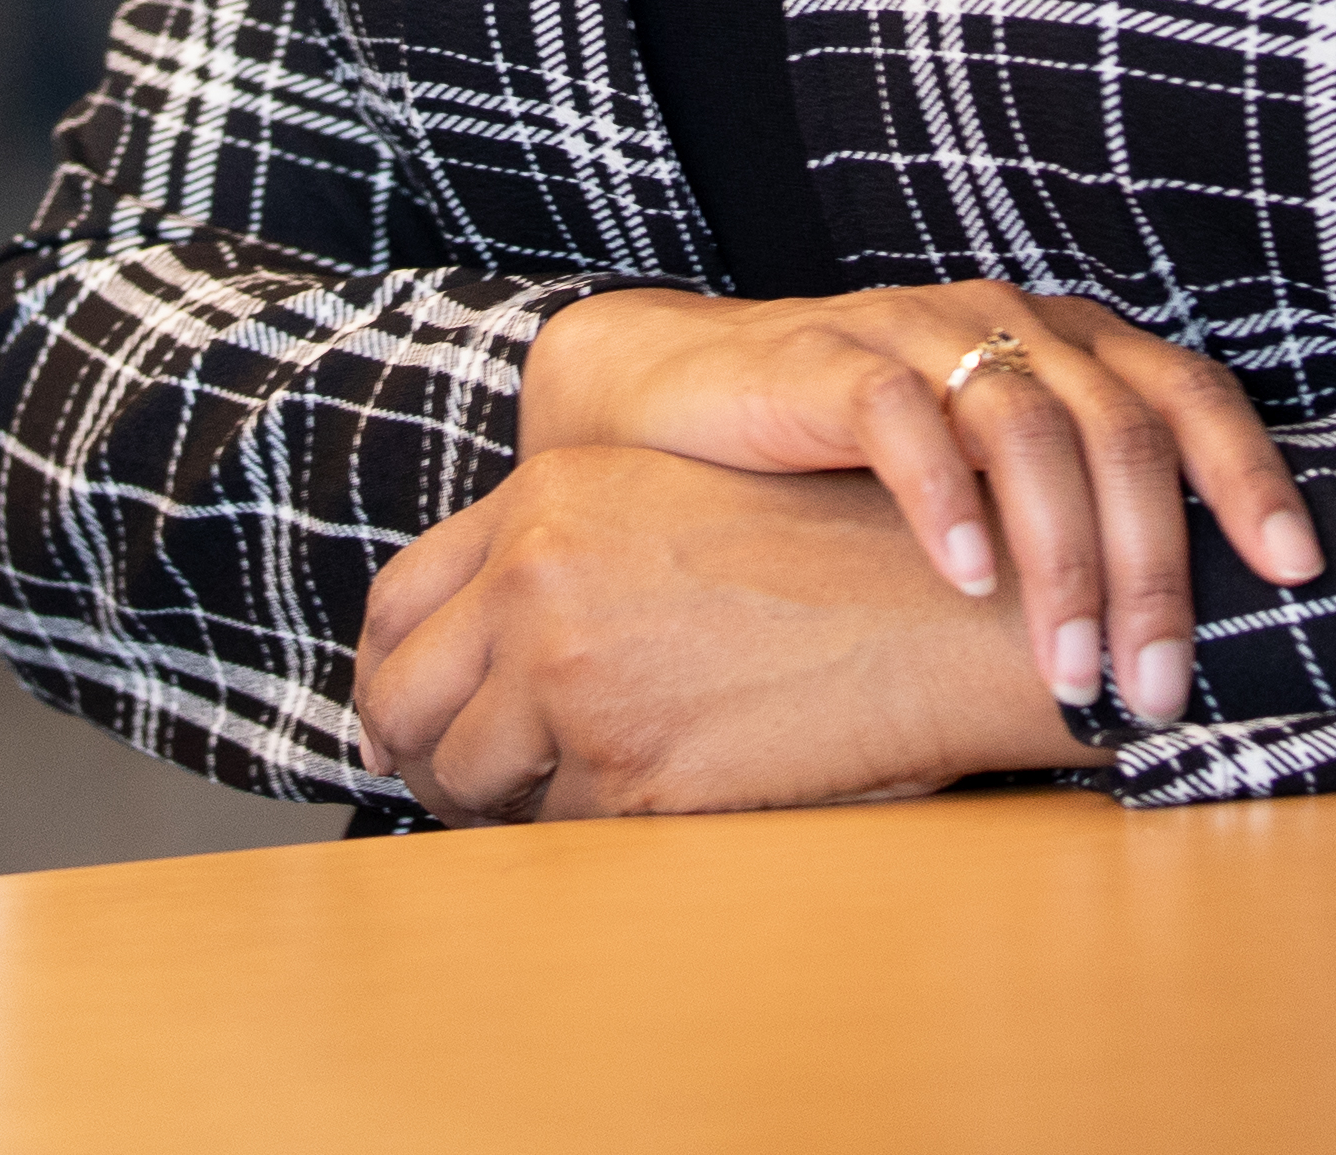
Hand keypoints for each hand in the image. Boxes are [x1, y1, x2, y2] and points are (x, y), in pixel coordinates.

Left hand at [354, 448, 1067, 818]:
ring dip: (495, 804)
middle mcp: (538, 582)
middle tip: (452, 783)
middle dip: (417, 751)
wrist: (943, 613)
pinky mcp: (629, 777)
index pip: (401, 602)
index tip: (403, 713)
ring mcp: (576, 681)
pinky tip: (633, 810)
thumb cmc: (833, 556)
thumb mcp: (674, 500)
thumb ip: (565, 547)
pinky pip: (554, 834)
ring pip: (467, 779)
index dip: (391, 669)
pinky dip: (577, 834)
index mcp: (544, 501)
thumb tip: (477, 639)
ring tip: (551, 802)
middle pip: (403, 699)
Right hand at [515, 281, 1318, 731]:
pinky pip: (903, 420)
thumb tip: (1182, 642)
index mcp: (1072, 346)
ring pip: (1028, 431)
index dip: (1250, 475)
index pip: (1190, 394)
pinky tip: (965, 579)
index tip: (1296, 572)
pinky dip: (946, 501)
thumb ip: (1074, 518)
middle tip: (1155, 684)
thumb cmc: (860, 464)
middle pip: (1122, 433)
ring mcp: (922, 332)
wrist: (693, 400)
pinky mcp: (832, 357)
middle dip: (1152, 570)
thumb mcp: (989, 484)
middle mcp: (1013, 325)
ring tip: (1068, 667)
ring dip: (1061, 562)